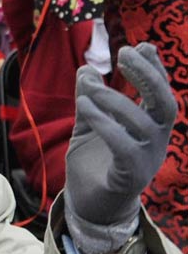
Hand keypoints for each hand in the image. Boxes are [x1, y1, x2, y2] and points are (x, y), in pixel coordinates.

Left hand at [64, 42, 175, 253]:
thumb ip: (89, 99)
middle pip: (167, 104)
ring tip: (89, 87)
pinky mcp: (131, 176)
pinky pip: (124, 145)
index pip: (161, 94)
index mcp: (151, 127)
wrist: (88, 207)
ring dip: (115, 99)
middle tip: (125, 53)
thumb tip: (86, 68)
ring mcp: (147, 159)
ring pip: (144, 123)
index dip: (156, 69)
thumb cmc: (94, 164)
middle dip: (150, 75)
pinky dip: (105, 123)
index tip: (143, 46)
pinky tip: (86, 107)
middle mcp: (156, 141)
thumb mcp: (88, 125)